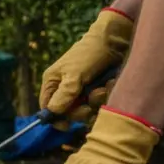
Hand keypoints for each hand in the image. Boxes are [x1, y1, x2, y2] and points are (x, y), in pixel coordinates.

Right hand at [40, 8, 133, 128]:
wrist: (116, 39)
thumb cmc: (90, 52)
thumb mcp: (75, 74)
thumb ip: (64, 94)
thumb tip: (53, 114)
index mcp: (53, 83)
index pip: (48, 107)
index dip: (56, 118)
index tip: (67, 125)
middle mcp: (66, 88)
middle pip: (69, 113)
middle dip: (82, 109)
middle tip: (92, 100)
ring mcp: (83, 90)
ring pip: (87, 110)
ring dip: (98, 101)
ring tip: (105, 86)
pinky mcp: (98, 90)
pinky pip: (101, 104)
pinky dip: (108, 95)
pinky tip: (111, 83)